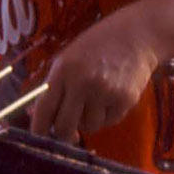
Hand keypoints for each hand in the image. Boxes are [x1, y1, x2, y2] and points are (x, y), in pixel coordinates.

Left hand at [30, 6, 164, 143]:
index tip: (39, 137)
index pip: (45, 108)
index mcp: (63, 69)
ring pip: (88, 127)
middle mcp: (83, 82)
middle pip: (65, 126)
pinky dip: (107, 116)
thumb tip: (36, 115)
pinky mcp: (125, 100)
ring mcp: (105, 92)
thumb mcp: (68, 58)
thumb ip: (53, 86)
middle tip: (68, 131)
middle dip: (64, 133)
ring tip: (95, 99)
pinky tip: (110, 96)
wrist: (136, 35)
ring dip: (88, 121)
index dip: (39, 128)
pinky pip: (108, 122)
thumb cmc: (96, 47)